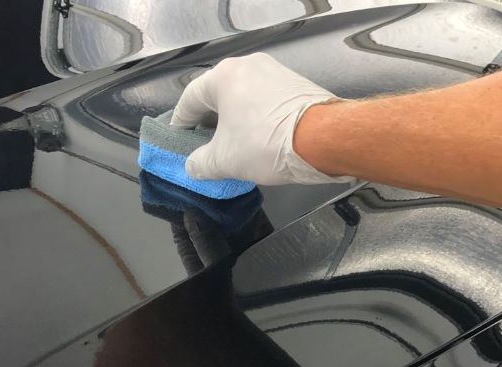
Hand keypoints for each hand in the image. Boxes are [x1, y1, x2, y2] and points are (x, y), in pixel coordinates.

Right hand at [171, 53, 349, 185]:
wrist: (322, 139)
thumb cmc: (265, 145)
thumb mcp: (225, 161)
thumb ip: (200, 164)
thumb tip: (192, 166)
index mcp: (224, 76)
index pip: (191, 99)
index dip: (181, 122)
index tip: (179, 139)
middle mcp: (249, 65)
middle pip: (219, 95)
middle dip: (210, 121)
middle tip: (205, 145)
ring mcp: (275, 71)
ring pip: (244, 97)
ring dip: (235, 120)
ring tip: (234, 145)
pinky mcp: (296, 84)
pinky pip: (266, 100)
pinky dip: (257, 117)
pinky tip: (260, 138)